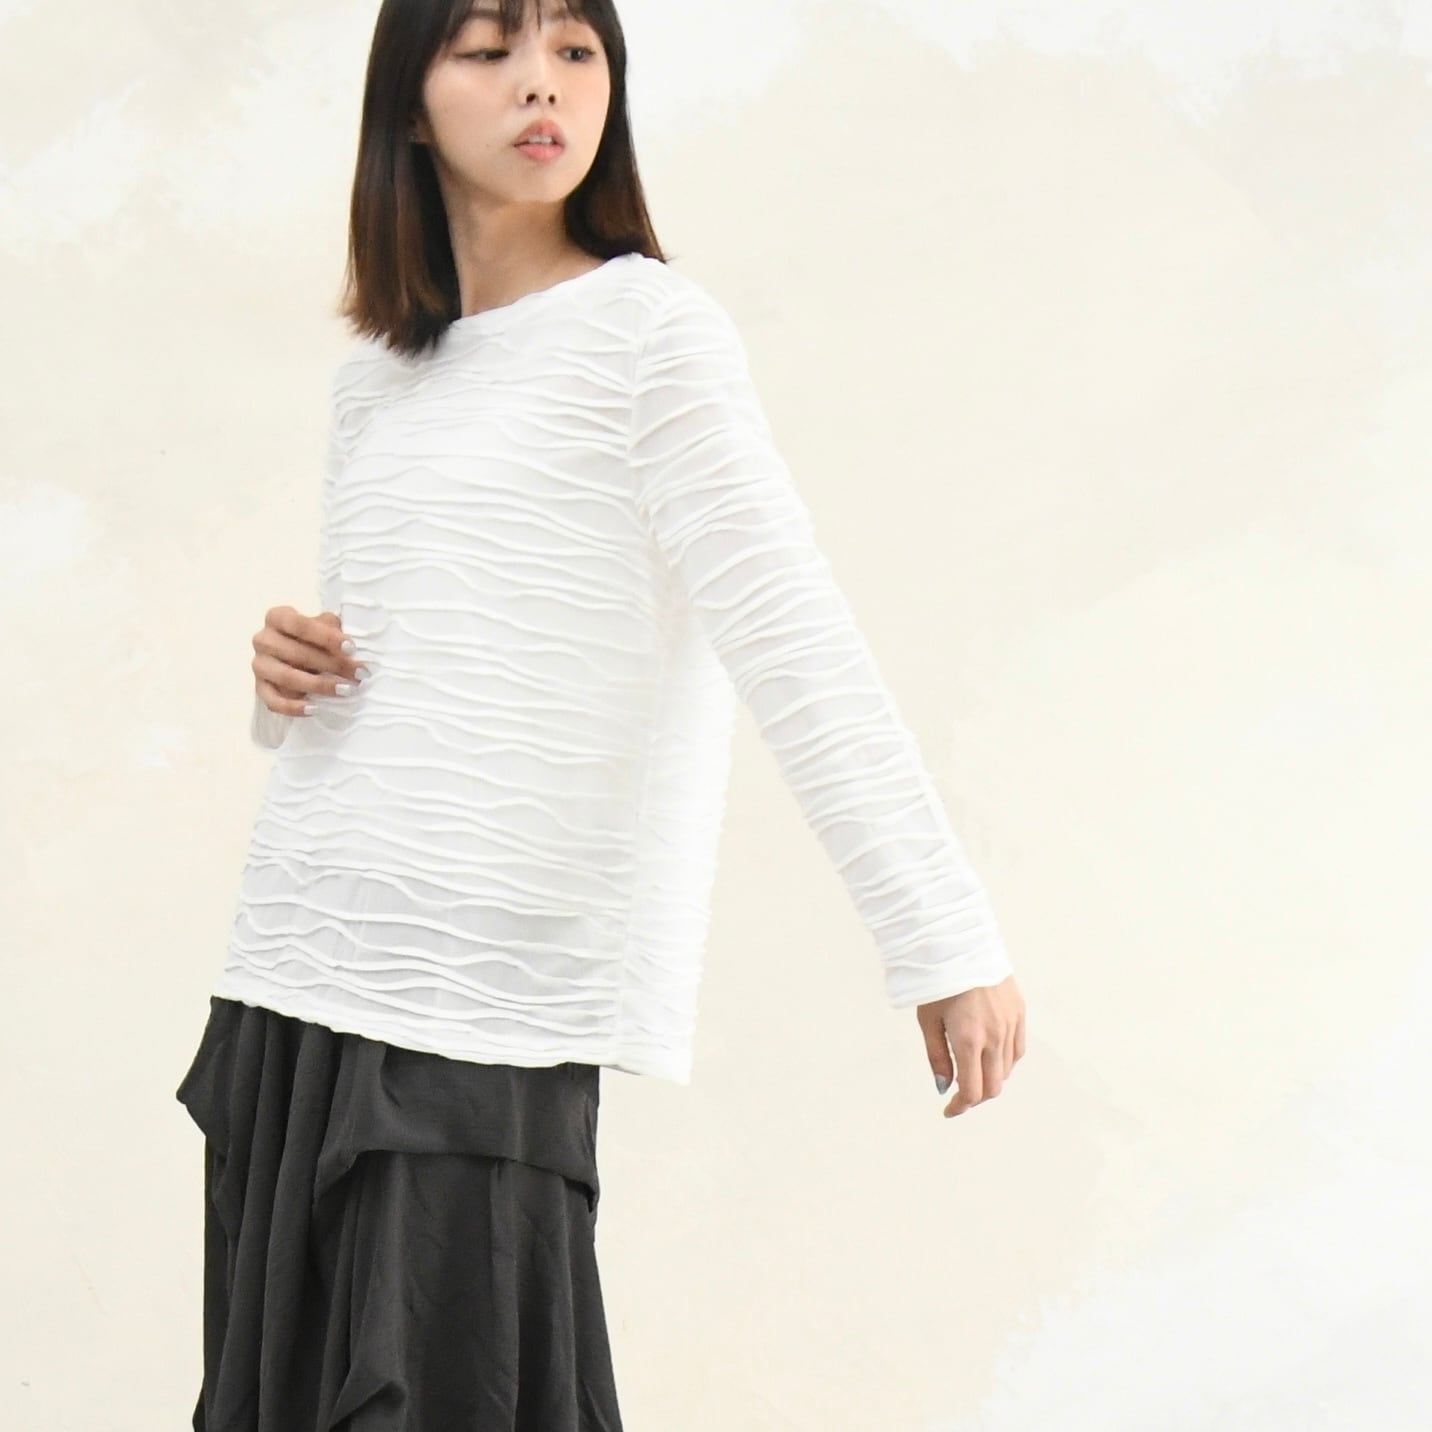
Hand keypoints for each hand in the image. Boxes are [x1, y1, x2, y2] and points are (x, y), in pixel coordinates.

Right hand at [251, 606, 365, 716]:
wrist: (297, 655)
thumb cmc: (314, 637)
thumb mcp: (324, 625)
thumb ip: (333, 628)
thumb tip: (349, 644)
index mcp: (277, 617)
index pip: (299, 625)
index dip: (326, 637)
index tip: (351, 648)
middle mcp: (263, 639)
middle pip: (296, 653)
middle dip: (332, 664)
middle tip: (359, 674)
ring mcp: (259, 664)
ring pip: (286, 677)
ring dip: (318, 686)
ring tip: (345, 690)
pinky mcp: (260, 688)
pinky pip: (273, 701)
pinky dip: (293, 707)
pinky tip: (315, 709)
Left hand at [917, 975, 1024, 1118]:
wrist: (962, 944)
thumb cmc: (938, 981)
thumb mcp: (928, 1020)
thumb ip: (937, 1057)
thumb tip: (944, 1087)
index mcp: (969, 1040)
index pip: (972, 1091)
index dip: (960, 1107)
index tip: (949, 1110)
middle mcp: (994, 1036)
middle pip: (993, 1086)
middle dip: (975, 1097)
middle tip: (959, 1094)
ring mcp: (1010, 1024)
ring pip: (1007, 1070)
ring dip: (990, 1079)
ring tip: (972, 1071)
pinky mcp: (1019, 1012)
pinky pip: (1017, 1050)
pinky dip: (1005, 1061)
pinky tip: (991, 1056)